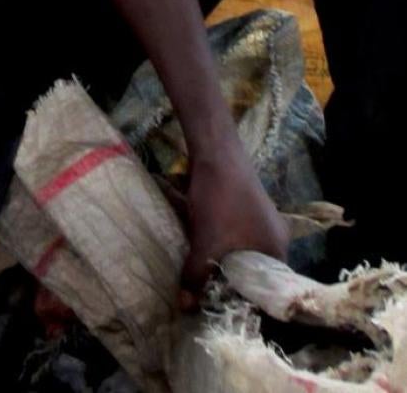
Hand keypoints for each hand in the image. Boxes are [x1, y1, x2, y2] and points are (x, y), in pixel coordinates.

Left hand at [179, 143, 289, 309]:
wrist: (215, 151)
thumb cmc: (220, 200)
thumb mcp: (206, 242)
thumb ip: (196, 276)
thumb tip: (184, 307)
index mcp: (278, 251)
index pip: (268, 291)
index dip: (246, 303)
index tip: (224, 311)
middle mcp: (277, 237)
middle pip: (256, 273)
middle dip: (232, 284)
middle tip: (210, 296)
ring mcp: (264, 220)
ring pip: (244, 253)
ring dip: (225, 263)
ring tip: (205, 275)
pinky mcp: (248, 207)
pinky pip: (238, 237)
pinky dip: (223, 245)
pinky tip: (205, 247)